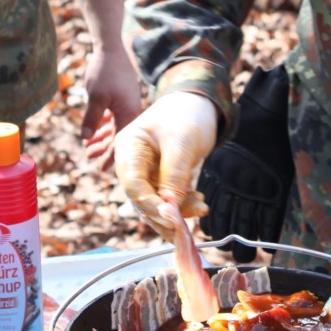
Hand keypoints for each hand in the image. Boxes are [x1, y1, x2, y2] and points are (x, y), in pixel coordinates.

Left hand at [80, 48, 145, 167]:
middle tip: (88, 157)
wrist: (111, 48)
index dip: (111, 156)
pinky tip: (94, 129)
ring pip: (115, 126)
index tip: (101, 168)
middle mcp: (131, 110)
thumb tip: (86, 138)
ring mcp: (127, 103)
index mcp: (128, 113)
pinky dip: (104, 124)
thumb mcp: (96, 97)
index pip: (120, 141)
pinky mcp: (123, 97)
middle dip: (103, 148)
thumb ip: (91, 119)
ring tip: (88, 146)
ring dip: (102, 136)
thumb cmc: (105, 72)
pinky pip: (114, 116)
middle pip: (118, 136)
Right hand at [113, 91, 217, 240]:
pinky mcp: (161, 178)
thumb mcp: (182, 142)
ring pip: (156, 202)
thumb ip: (174, 175)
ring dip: (177, 212)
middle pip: (141, 198)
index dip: (149, 204)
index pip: (132, 184)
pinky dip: (183, 205)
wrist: (200, 103)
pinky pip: (168, 198)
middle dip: (164, 214)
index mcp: (128, 147)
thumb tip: (169, 208)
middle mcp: (133, 161)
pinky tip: (200, 204)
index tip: (171, 217)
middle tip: (185, 227)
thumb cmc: (187, 114)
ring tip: (202, 209)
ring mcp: (146, 171)